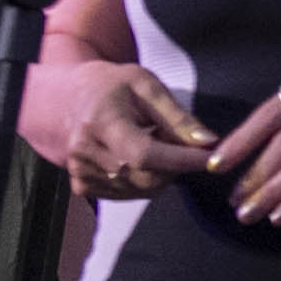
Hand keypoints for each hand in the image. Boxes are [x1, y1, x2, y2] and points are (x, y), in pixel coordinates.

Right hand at [22, 64, 215, 203]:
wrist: (70, 100)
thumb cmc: (113, 87)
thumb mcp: (148, 86)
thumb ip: (178, 117)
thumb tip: (208, 143)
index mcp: (100, 121)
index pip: (145, 154)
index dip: (181, 160)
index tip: (211, 157)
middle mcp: (85, 152)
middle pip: (147, 176)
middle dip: (176, 164)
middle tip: (179, 139)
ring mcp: (81, 173)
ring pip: (143, 189)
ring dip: (162, 171)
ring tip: (153, 140)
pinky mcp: (83, 187)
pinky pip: (131, 194)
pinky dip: (146, 179)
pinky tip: (138, 155)